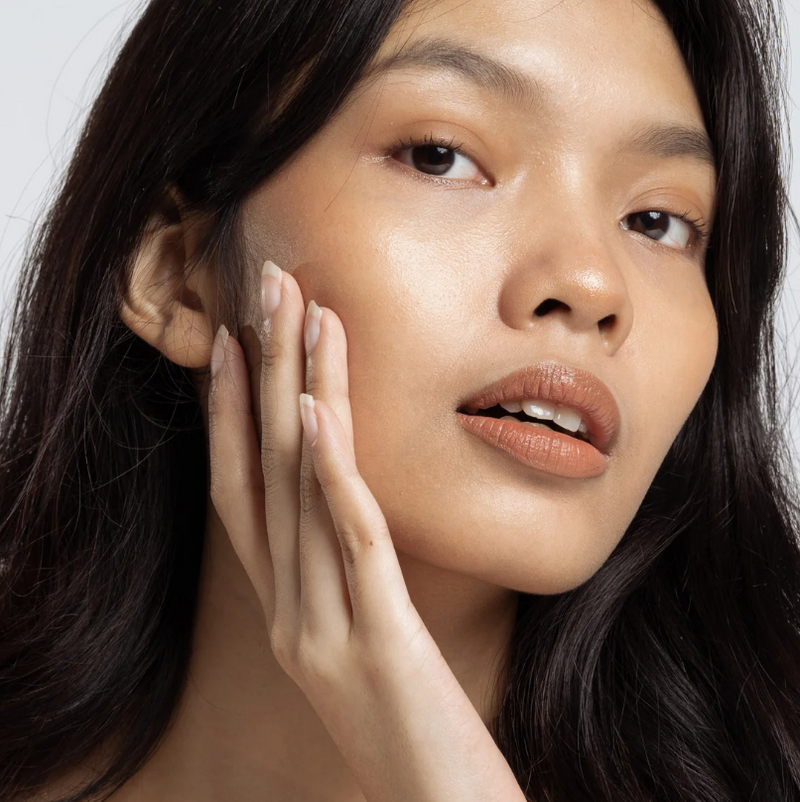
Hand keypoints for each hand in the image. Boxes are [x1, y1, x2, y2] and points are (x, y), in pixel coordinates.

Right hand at [207, 260, 526, 801]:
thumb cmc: (413, 738)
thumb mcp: (367, 652)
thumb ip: (350, 593)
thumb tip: (357, 524)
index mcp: (288, 612)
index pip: (242, 497)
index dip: (227, 415)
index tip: (232, 342)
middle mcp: (290, 614)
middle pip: (263, 473)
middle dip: (259, 374)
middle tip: (266, 288)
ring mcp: (323, 629)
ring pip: (299, 492)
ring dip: (296, 395)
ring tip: (301, 315)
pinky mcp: (376, 643)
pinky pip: (346, 541)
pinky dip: (326, 471)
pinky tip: (314, 410)